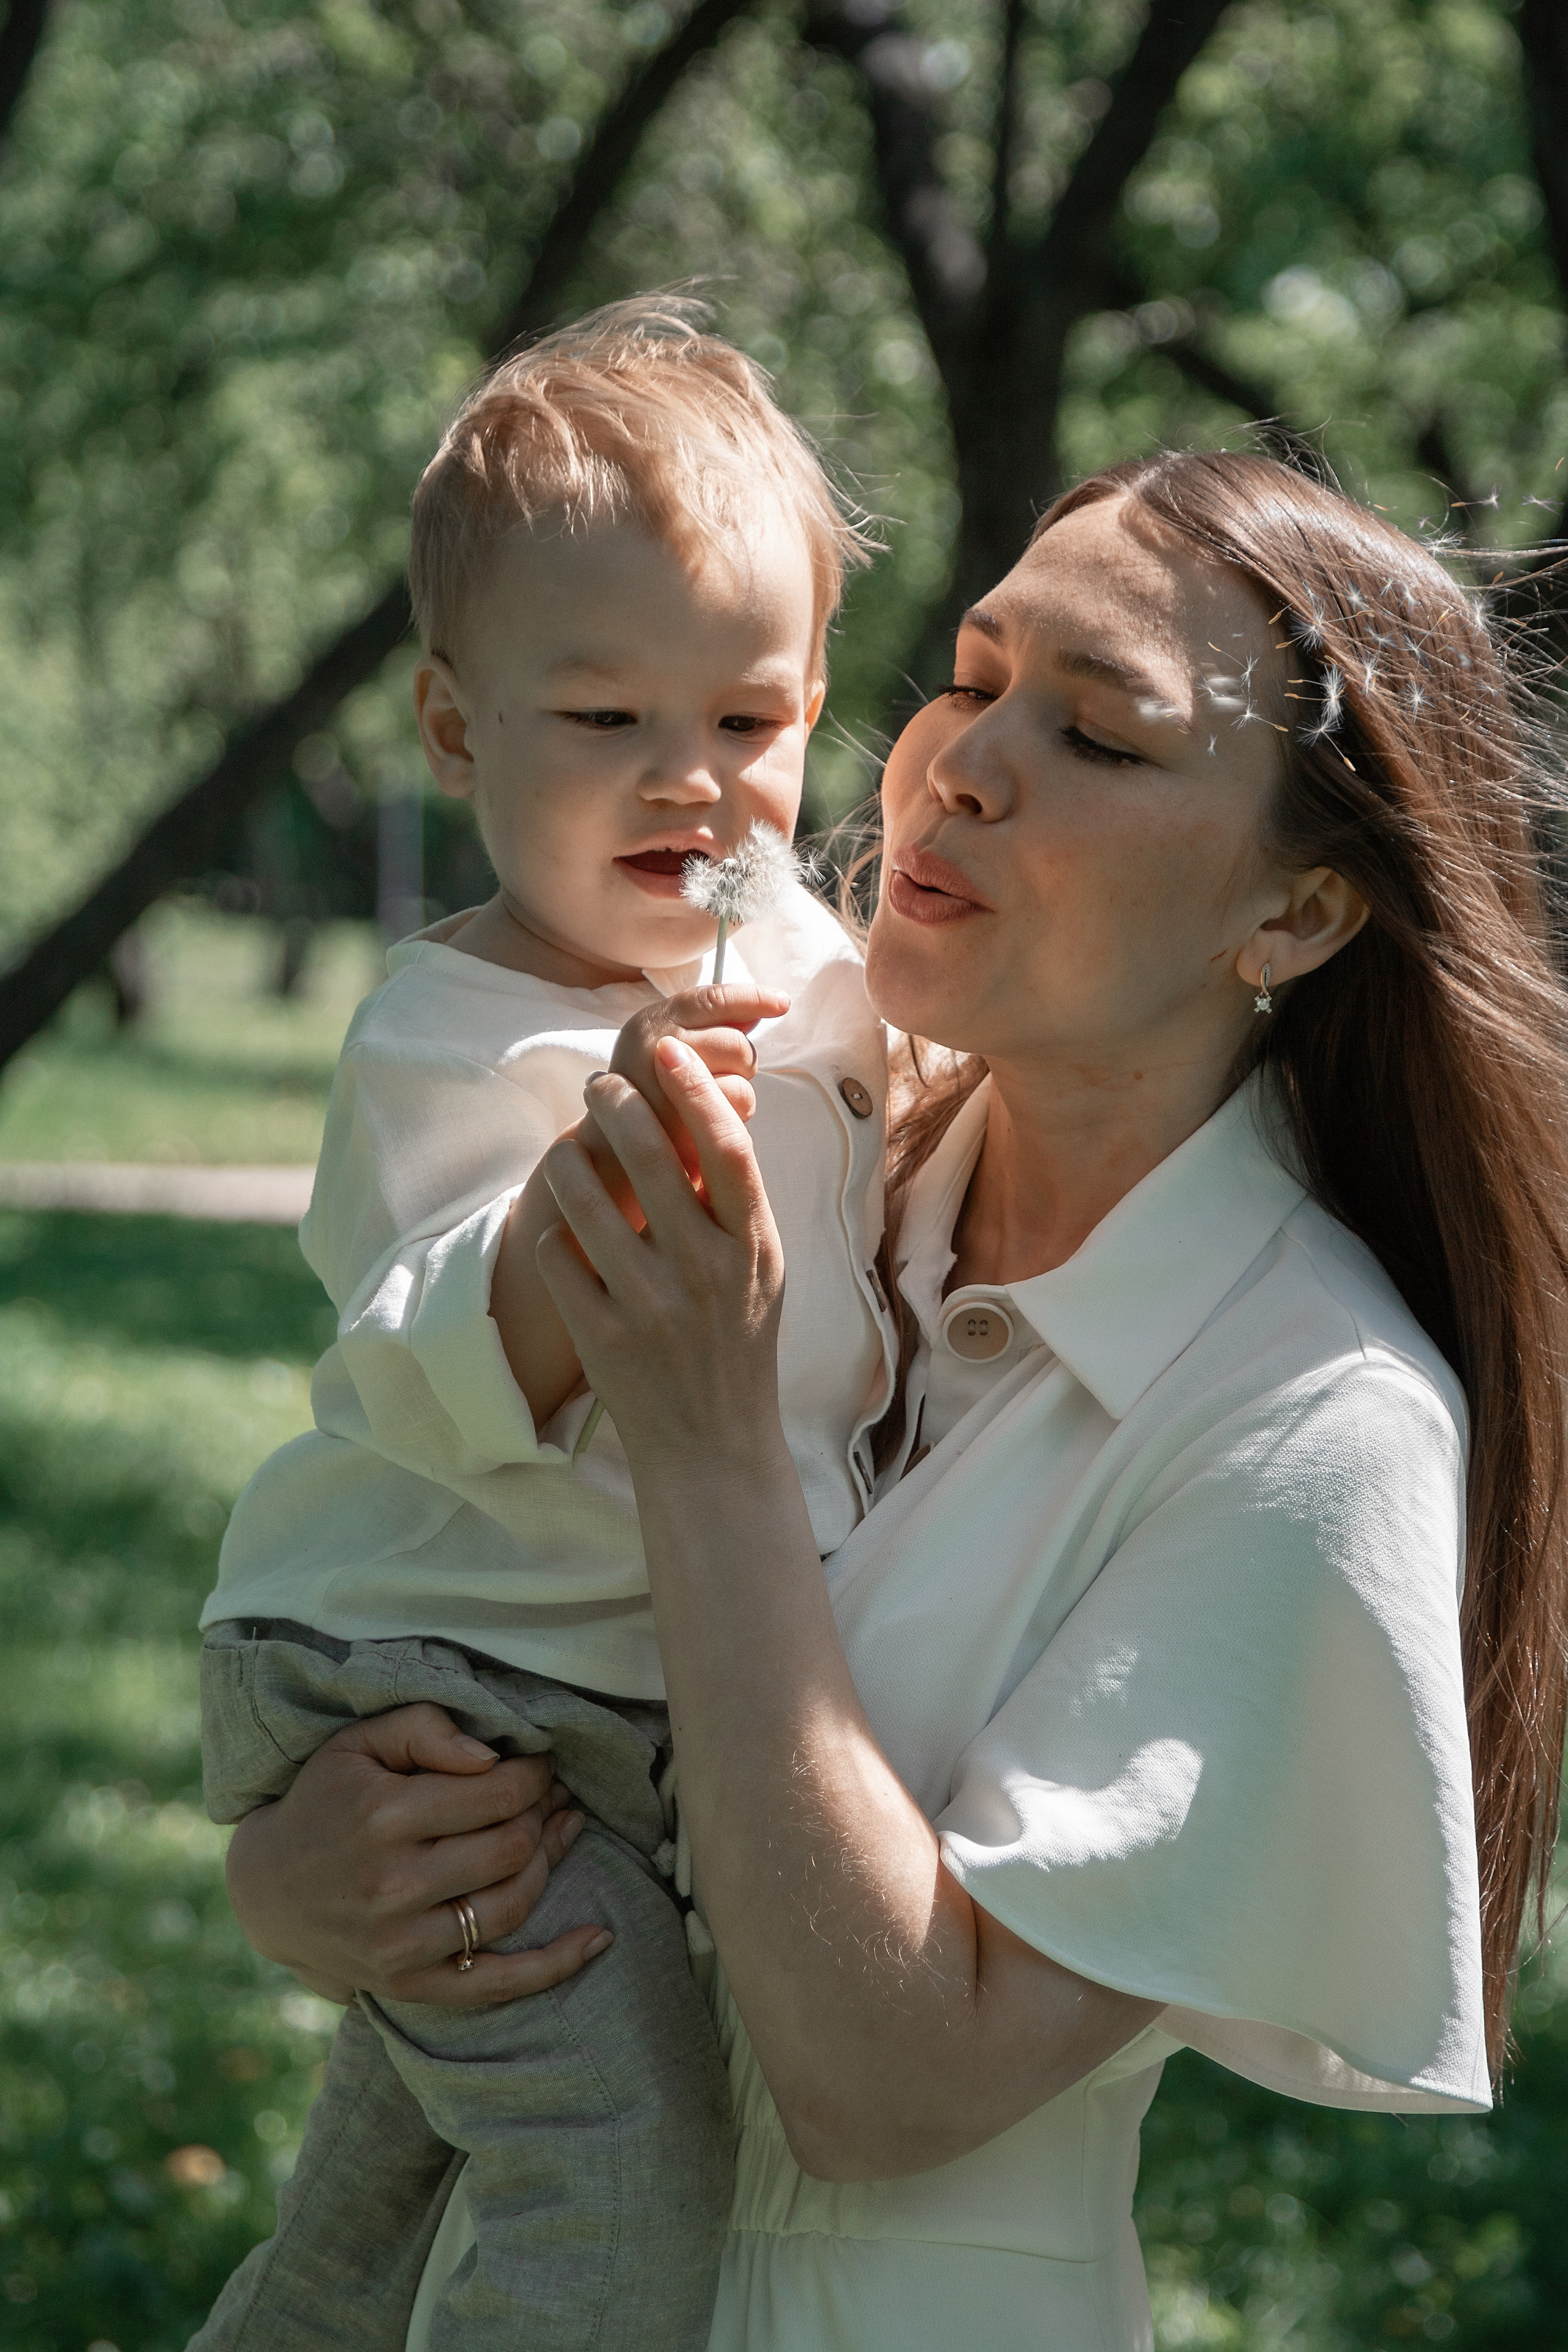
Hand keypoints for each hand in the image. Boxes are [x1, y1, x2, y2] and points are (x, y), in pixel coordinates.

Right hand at [223, 1704, 611, 2007]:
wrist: (267, 1889)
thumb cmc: (324, 1800)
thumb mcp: (358, 1743)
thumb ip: (425, 1730)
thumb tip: (493, 1756)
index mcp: (384, 1816)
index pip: (498, 1792)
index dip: (534, 1773)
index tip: (538, 1762)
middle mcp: (394, 1886)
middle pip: (512, 1846)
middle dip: (544, 1810)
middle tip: (551, 1792)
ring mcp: (402, 1944)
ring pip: (513, 1903)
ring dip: (550, 1862)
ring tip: (561, 1829)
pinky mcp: (410, 1986)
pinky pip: (497, 1984)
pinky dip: (555, 1965)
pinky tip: (599, 1938)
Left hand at [536, 1037, 789, 1474]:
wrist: (712, 1444)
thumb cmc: (738, 1339)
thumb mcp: (762, 1268)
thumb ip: (739, 1200)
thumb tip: (714, 1110)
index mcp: (752, 1248)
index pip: (727, 1149)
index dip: (697, 1090)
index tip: (668, 1052)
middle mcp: (704, 1272)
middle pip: (650, 1156)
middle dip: (616, 1102)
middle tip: (600, 1084)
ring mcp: (649, 1305)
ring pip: (587, 1199)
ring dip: (569, 1159)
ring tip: (568, 1149)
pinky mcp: (600, 1336)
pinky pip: (559, 1256)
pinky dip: (555, 1234)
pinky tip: (563, 1231)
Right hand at [585, 984, 788, 1209]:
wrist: (608, 1165)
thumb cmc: (647, 1109)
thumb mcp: (664, 1060)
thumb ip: (705, 1033)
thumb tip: (755, 1014)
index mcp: (647, 1025)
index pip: (712, 1000)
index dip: (753, 998)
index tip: (782, 1002)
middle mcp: (651, 1046)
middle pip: (736, 1040)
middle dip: (740, 1062)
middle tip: (715, 1085)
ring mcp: (666, 1084)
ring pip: (742, 1071)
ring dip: (739, 1092)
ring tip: (706, 1111)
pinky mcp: (682, 1120)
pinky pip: (738, 1102)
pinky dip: (735, 1117)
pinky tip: (708, 1131)